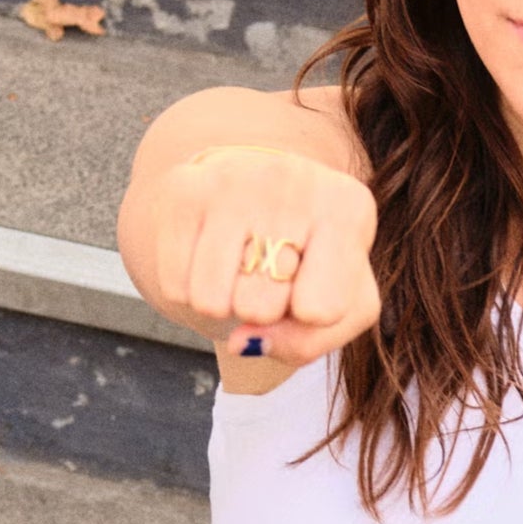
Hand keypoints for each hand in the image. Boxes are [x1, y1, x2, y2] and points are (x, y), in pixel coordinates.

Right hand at [142, 144, 379, 365]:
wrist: (259, 189)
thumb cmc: (310, 256)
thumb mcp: (340, 302)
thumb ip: (309, 340)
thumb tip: (242, 342)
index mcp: (347, 209)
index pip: (321, 310)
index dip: (309, 317)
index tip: (311, 287)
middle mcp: (291, 183)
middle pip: (260, 308)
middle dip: (264, 310)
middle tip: (271, 275)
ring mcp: (232, 181)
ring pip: (210, 302)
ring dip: (224, 303)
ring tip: (241, 268)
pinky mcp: (183, 190)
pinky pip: (175, 286)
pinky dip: (191, 288)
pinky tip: (211, 257)